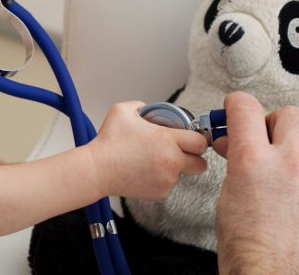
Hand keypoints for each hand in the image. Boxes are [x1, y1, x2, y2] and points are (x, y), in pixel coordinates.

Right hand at [87, 101, 207, 199]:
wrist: (97, 169)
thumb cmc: (108, 141)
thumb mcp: (123, 110)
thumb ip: (141, 106)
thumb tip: (149, 110)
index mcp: (167, 140)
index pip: (200, 142)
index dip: (198, 139)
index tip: (191, 138)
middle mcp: (171, 161)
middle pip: (201, 164)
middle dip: (194, 158)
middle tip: (181, 153)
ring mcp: (166, 180)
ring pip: (182, 175)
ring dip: (174, 169)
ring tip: (152, 162)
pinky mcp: (159, 193)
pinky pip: (168, 186)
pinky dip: (160, 180)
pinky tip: (145, 172)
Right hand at [213, 92, 298, 274]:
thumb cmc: (248, 255)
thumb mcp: (227, 201)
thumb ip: (237, 166)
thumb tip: (237, 147)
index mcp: (253, 161)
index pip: (246, 107)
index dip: (238, 105)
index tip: (238, 109)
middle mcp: (290, 165)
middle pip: (291, 115)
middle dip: (276, 124)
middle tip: (268, 139)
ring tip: (289, 178)